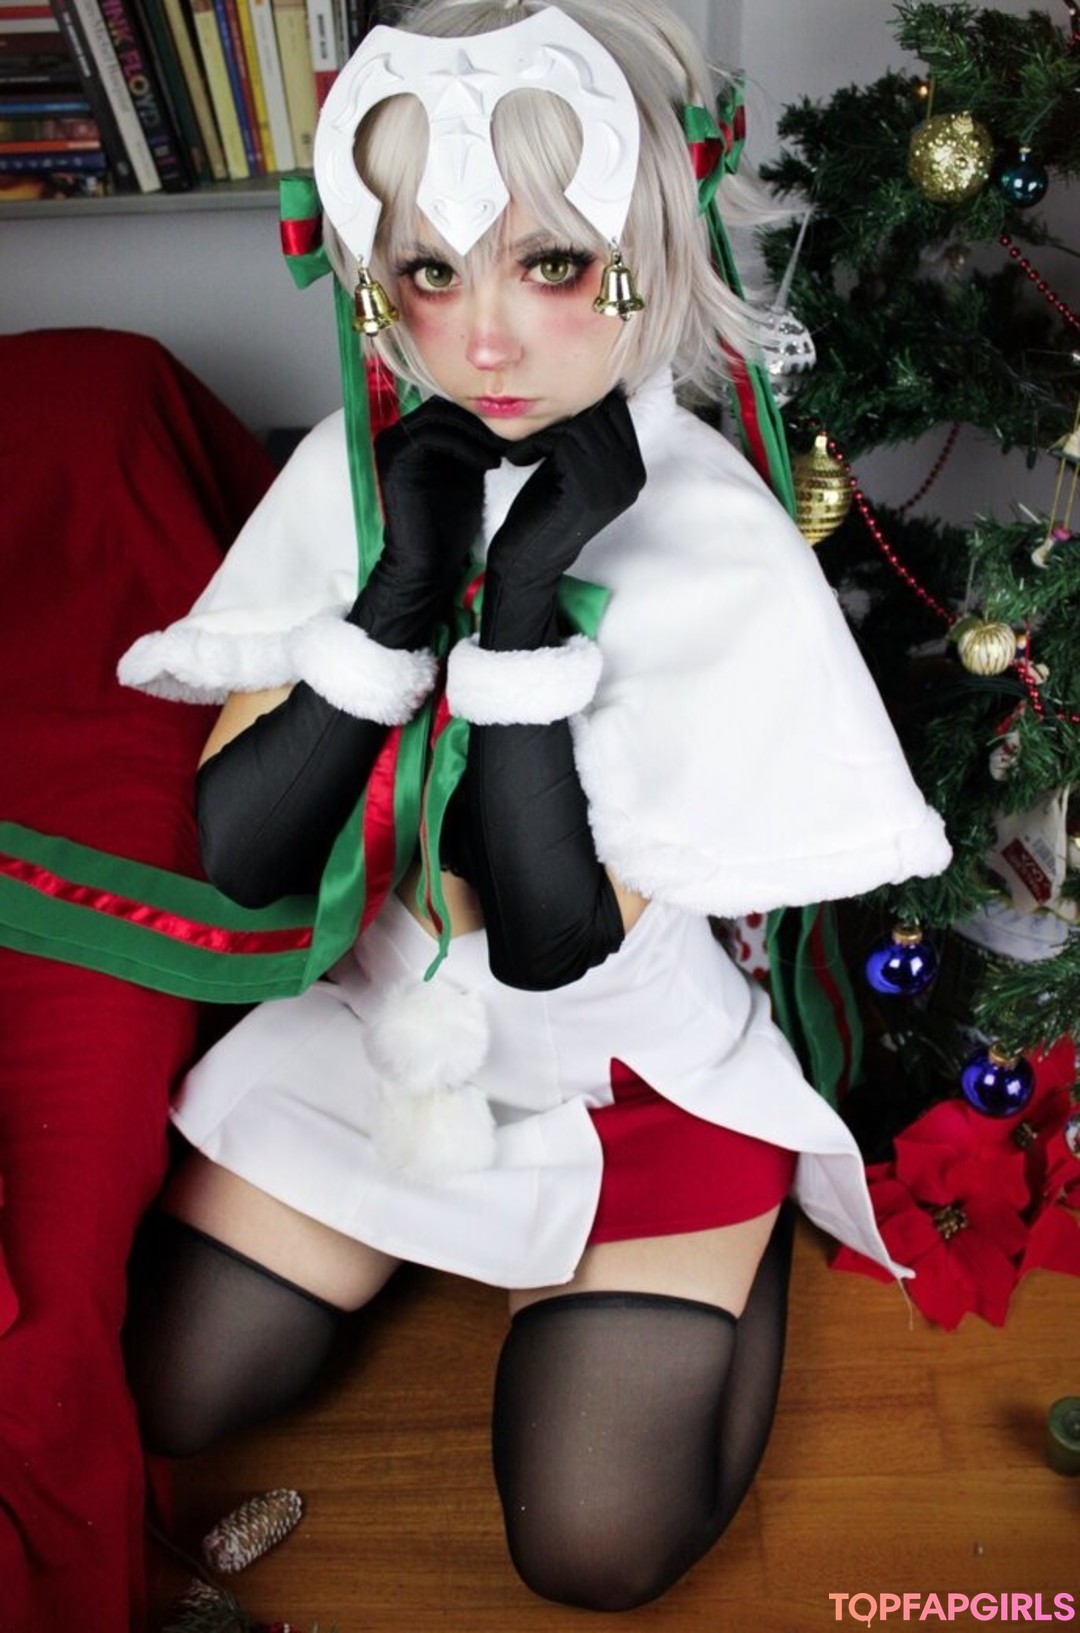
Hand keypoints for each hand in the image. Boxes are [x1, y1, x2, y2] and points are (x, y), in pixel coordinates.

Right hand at [374, 395, 504, 590]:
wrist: (427, 562)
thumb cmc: (449, 526)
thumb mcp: (467, 476)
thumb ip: (474, 447)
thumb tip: (502, 424)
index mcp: (412, 438)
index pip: (448, 408)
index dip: (481, 418)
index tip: (514, 436)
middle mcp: (396, 436)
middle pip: (442, 407)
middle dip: (479, 422)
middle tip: (511, 440)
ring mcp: (391, 445)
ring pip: (439, 417)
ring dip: (476, 433)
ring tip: (502, 452)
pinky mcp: (394, 459)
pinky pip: (433, 437)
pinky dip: (465, 446)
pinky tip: (489, 464)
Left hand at [484, 389, 645, 596]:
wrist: (528, 561)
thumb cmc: (544, 508)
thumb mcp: (573, 466)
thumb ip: (589, 437)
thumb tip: (589, 387)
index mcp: (634, 469)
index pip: (615, 409)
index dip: (578, 409)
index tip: (550, 431)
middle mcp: (632, 475)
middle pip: (599, 412)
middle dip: (562, 417)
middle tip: (534, 440)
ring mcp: (612, 483)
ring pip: (579, 423)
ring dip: (545, 431)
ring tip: (525, 452)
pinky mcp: (586, 489)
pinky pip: (561, 440)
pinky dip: (534, 444)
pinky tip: (520, 460)